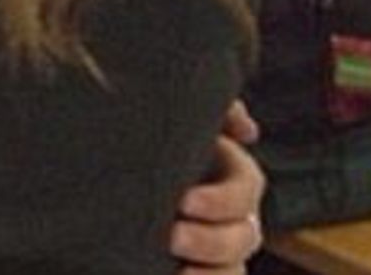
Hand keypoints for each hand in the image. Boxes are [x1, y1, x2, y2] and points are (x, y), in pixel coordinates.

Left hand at [170, 103, 264, 273]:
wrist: (122, 190)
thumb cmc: (153, 147)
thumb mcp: (177, 124)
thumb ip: (215, 112)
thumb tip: (249, 131)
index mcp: (232, 176)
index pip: (246, 188)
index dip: (222, 199)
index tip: (184, 201)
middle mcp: (234, 217)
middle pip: (244, 236)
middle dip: (211, 240)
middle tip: (172, 237)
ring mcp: (220, 252)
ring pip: (234, 271)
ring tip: (178, 273)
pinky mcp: (204, 272)